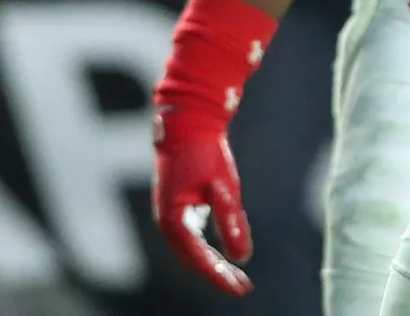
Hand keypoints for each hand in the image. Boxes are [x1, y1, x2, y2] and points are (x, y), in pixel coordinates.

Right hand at [151, 114, 254, 294]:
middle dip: (217, 273)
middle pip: (192, 259)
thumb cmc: (204, 151)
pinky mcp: (176, 205)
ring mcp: (169, 213)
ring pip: (190, 250)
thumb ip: (230, 219)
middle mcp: (167, 221)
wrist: (189, 120)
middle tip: (242, 286)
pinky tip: (222, 253)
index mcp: (173, 219)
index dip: (219, 276)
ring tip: (236, 275)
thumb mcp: (222, 186)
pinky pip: (190, 237)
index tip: (240, 288)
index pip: (198, 259)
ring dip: (212, 263)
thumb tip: (243, 256)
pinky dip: (206, 248)